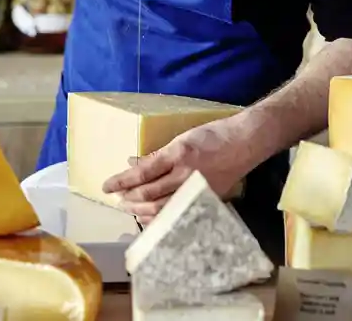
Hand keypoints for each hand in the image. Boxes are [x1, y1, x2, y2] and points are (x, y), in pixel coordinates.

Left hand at [102, 121, 249, 224]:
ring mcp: (196, 190)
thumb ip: (158, 154)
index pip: (142, 172)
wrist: (245, 142)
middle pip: (148, 194)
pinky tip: (150, 217)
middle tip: (117, 199)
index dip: (122, 180)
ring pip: (161, 208)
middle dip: (128, 198)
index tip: (106, 186)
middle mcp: (185, 174)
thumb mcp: (182, 138)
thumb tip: (133, 163)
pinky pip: (177, 214)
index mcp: (178, 154)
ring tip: (129, 207)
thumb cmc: (214, 134)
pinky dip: (161, 217)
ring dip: (140, 210)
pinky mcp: (205, 200)